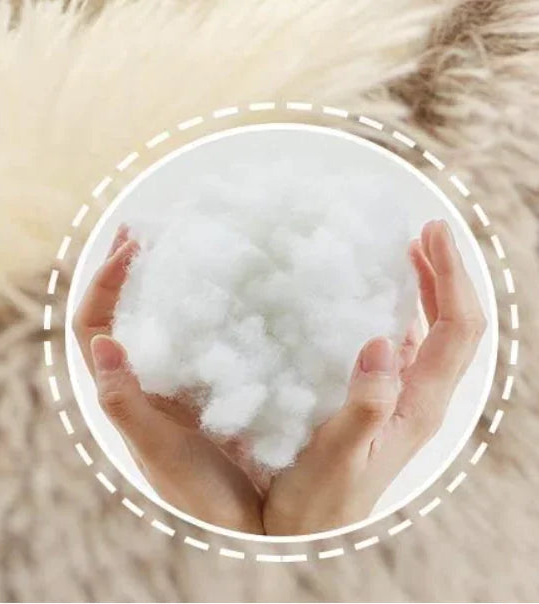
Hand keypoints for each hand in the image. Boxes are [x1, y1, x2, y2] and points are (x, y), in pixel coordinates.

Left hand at [72, 226, 266, 532]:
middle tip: (144, 226)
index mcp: (122, 390)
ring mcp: (173, 382)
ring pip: (154, 320)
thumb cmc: (196, 490)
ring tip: (178, 241)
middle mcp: (142, 380)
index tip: (133, 244)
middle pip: (118, 311)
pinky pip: (193, 335)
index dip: (103, 281)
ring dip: (158, 280)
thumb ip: (127, 403)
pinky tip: (224, 286)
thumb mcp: (158, 449)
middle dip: (126, 267)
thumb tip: (101, 343)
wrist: (249, 525)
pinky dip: (198, 305)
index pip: (93, 323)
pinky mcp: (205, 387)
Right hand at [262, 219, 486, 534]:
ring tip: (406, 248)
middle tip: (424, 228)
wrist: (301, 531)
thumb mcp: (339, 455)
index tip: (430, 232)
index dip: (452, 277)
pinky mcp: (377, 398)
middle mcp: (417, 397)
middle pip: (454, 325)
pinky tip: (373, 292)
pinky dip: (396, 307)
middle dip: (445, 272)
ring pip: (430, 332)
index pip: (457, 330)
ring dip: (426, 286)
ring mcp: (399, 397)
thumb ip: (363, 404)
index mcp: (417, 406)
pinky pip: (401, 341)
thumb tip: (381, 340)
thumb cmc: (317, 498)